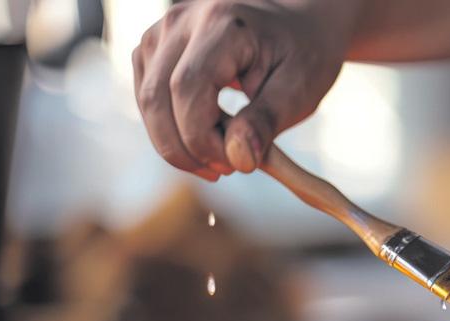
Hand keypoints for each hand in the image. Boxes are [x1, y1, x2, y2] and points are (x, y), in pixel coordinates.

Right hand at [132, 0, 361, 179]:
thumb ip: (265, 121)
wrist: (297, 24)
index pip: (187, 88)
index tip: (236, 165)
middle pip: (156, 97)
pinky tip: (206, 139)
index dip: (201, 137)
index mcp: (221, 25)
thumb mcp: (299, 89)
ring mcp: (162, 32)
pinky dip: (171, 128)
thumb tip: (237, 158)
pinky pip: (148, 98)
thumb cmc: (303, 55)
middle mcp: (181, 21)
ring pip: (146, 101)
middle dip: (186, 148)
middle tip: (228, 169)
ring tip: (221, 156)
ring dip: (176, 142)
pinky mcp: (155, 48)